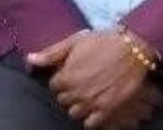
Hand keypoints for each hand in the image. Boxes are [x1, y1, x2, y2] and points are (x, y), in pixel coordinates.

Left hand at [33, 30, 155, 127]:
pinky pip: (90, 124)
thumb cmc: (104, 41)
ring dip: (79, 104)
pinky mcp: (106, 111)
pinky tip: (96, 105)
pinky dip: (91, 117)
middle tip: (81, 81)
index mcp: (66, 76)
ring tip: (88, 93)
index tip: (72, 72)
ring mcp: (91, 103)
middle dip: (70, 91)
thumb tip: (30, 60)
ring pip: (75, 113)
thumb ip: (52, 53)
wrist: (133, 49)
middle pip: (64, 100)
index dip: (63, 78)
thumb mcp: (76, 41)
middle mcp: (76, 93)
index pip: (54, 86)